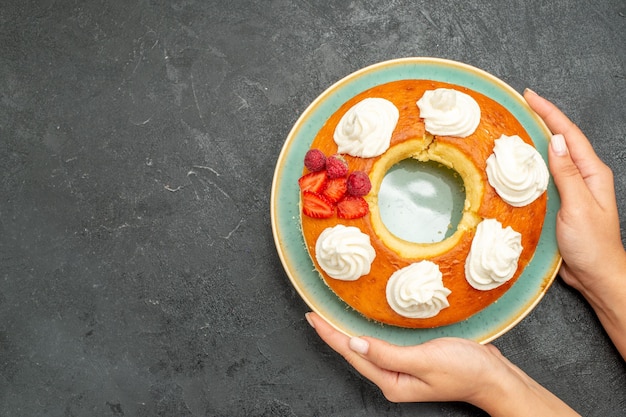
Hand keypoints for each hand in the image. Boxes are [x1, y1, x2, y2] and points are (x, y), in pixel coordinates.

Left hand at [306, 312, 579, 415]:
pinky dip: (368, 333)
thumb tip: (353, 343)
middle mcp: (392, 378)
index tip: (312, 317)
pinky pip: (381, 345)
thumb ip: (387, 353)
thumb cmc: (465, 369)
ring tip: (330, 317)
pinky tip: (363, 324)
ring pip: (366, 348)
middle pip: (354, 352)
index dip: (331, 334)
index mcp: (391, 381)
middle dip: (333, 333)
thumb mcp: (425, 359)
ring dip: (348, 332)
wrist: (495, 378)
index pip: (352, 353)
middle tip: (315, 313)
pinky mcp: (411, 361)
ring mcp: (401, 371)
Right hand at [524, 89, 625, 357]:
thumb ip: (567, 173)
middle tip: (519, 106)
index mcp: (593, 173)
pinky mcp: (561, 202)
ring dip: (534, 141)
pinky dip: (532, 165)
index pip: (568, 135)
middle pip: (560, 141)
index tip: (530, 96)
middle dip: (541, 120)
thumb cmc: (591, 245)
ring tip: (515, 127)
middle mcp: (584, 177)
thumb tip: (553, 141)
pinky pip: (545, 176)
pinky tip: (518, 164)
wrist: (596, 275)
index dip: (549, 113)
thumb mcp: (579, 206)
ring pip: (551, 158)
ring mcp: (573, 189)